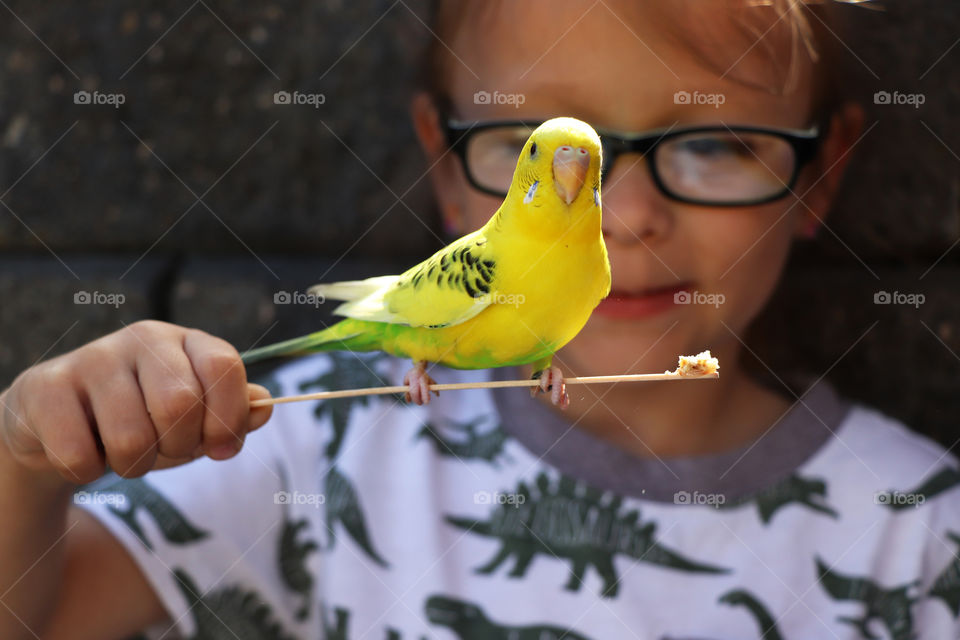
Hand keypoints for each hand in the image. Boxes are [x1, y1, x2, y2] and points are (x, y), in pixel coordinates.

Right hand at [0, 320, 272, 483]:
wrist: (60, 427)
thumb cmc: (143, 421)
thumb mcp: (196, 421)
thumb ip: (233, 414)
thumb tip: (265, 407)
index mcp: (187, 341)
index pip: (224, 366)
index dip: (228, 418)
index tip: (221, 449)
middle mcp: (143, 339)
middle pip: (180, 404)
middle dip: (177, 447)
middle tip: (163, 449)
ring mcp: (92, 358)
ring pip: (131, 437)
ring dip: (134, 466)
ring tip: (124, 452)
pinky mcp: (45, 387)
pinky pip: (80, 455)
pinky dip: (87, 472)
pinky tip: (83, 451)